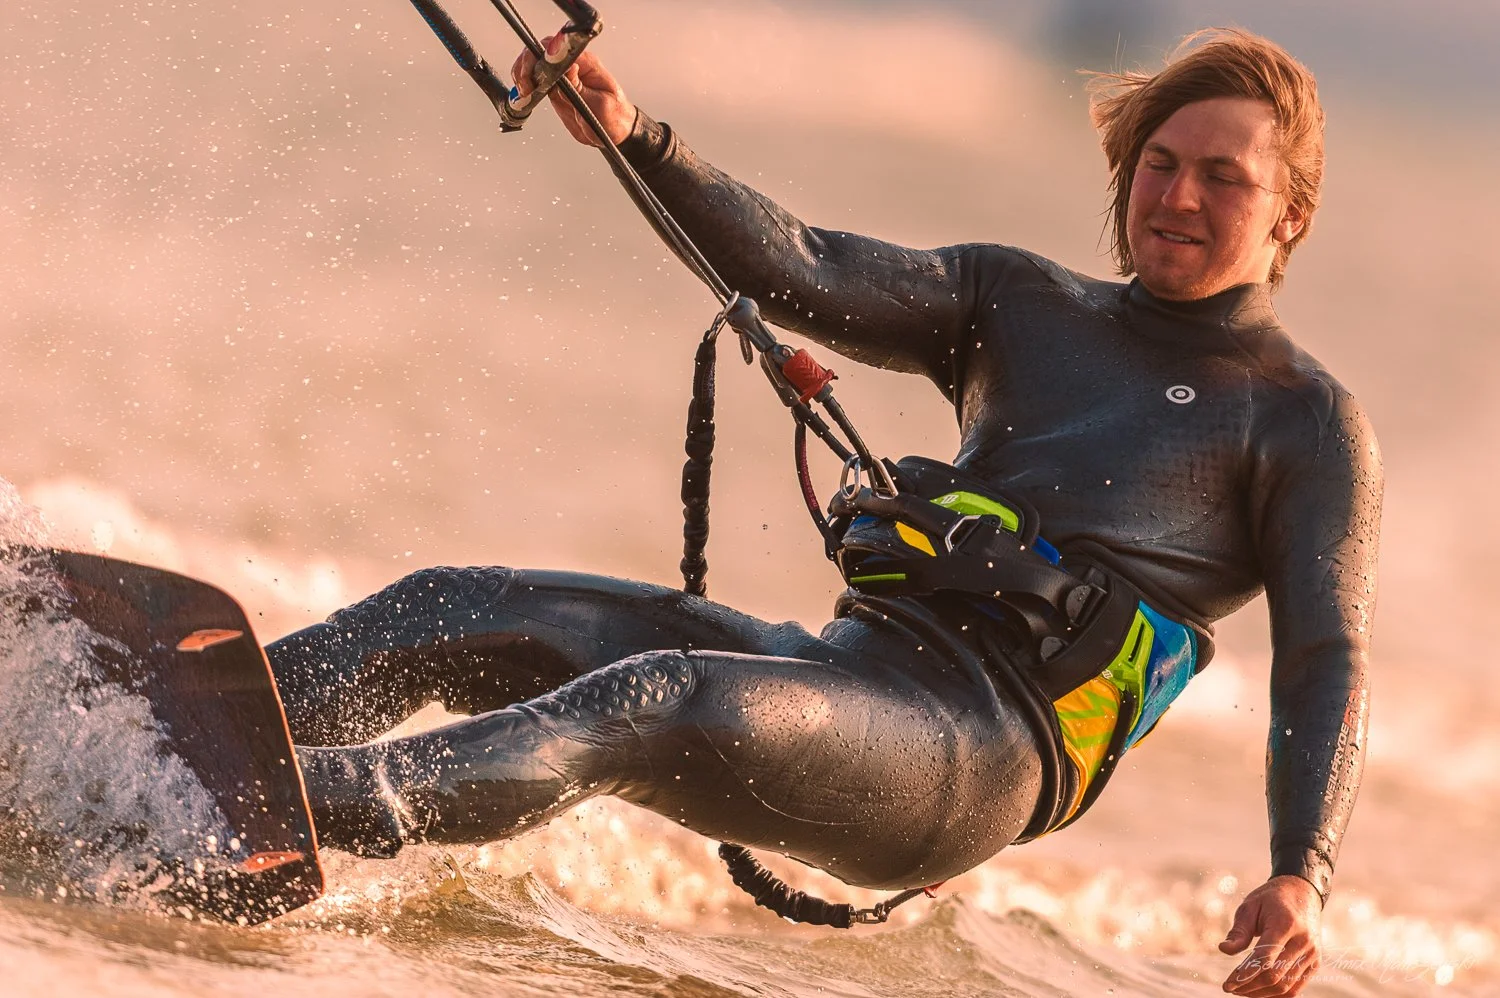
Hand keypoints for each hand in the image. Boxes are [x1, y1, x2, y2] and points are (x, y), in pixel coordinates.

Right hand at [511, 37, 635, 146]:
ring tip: (524, 92)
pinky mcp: (555, 88)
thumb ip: (581, 87)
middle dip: (527, 64)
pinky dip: (525, 85)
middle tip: (525, 85)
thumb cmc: (614, 117)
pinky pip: (535, 79)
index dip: (542, 55)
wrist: (615, 132)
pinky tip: (524, 95)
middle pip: (541, 51)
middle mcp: (572, 66)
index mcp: (587, 64)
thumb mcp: (599, 104)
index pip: (559, 48)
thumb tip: (568, 68)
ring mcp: (562, 76)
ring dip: (522, 74)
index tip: (535, 70)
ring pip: (534, 63)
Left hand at [1219, 875, 1322, 995]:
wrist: (1302, 893)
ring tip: (1241, 991)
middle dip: (1250, 986)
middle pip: (1275, 976)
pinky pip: (1296, 988)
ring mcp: (1312, 954)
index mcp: (1286, 924)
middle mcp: (1303, 941)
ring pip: (1286, 986)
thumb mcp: (1250, 907)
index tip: (1228, 984)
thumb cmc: (1270, 900)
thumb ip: (1239, 931)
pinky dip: (1277, 994)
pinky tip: (1259, 992)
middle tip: (1230, 988)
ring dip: (1261, 993)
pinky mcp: (1315, 963)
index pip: (1265, 957)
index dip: (1245, 974)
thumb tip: (1223, 950)